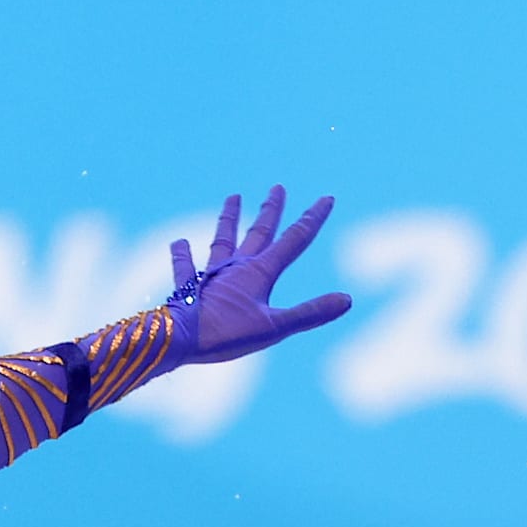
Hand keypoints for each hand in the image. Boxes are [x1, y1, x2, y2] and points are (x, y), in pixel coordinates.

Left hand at [165, 184, 352, 365]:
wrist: (180, 340)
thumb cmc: (226, 334)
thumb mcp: (275, 327)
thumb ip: (310, 313)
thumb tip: (347, 299)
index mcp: (260, 272)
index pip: (294, 240)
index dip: (312, 219)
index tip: (326, 197)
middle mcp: (237, 266)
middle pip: (259, 232)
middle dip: (271, 210)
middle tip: (277, 187)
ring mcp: (212, 275)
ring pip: (223, 240)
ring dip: (229, 219)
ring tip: (232, 197)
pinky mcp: (188, 287)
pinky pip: (185, 268)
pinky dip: (182, 255)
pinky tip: (179, 242)